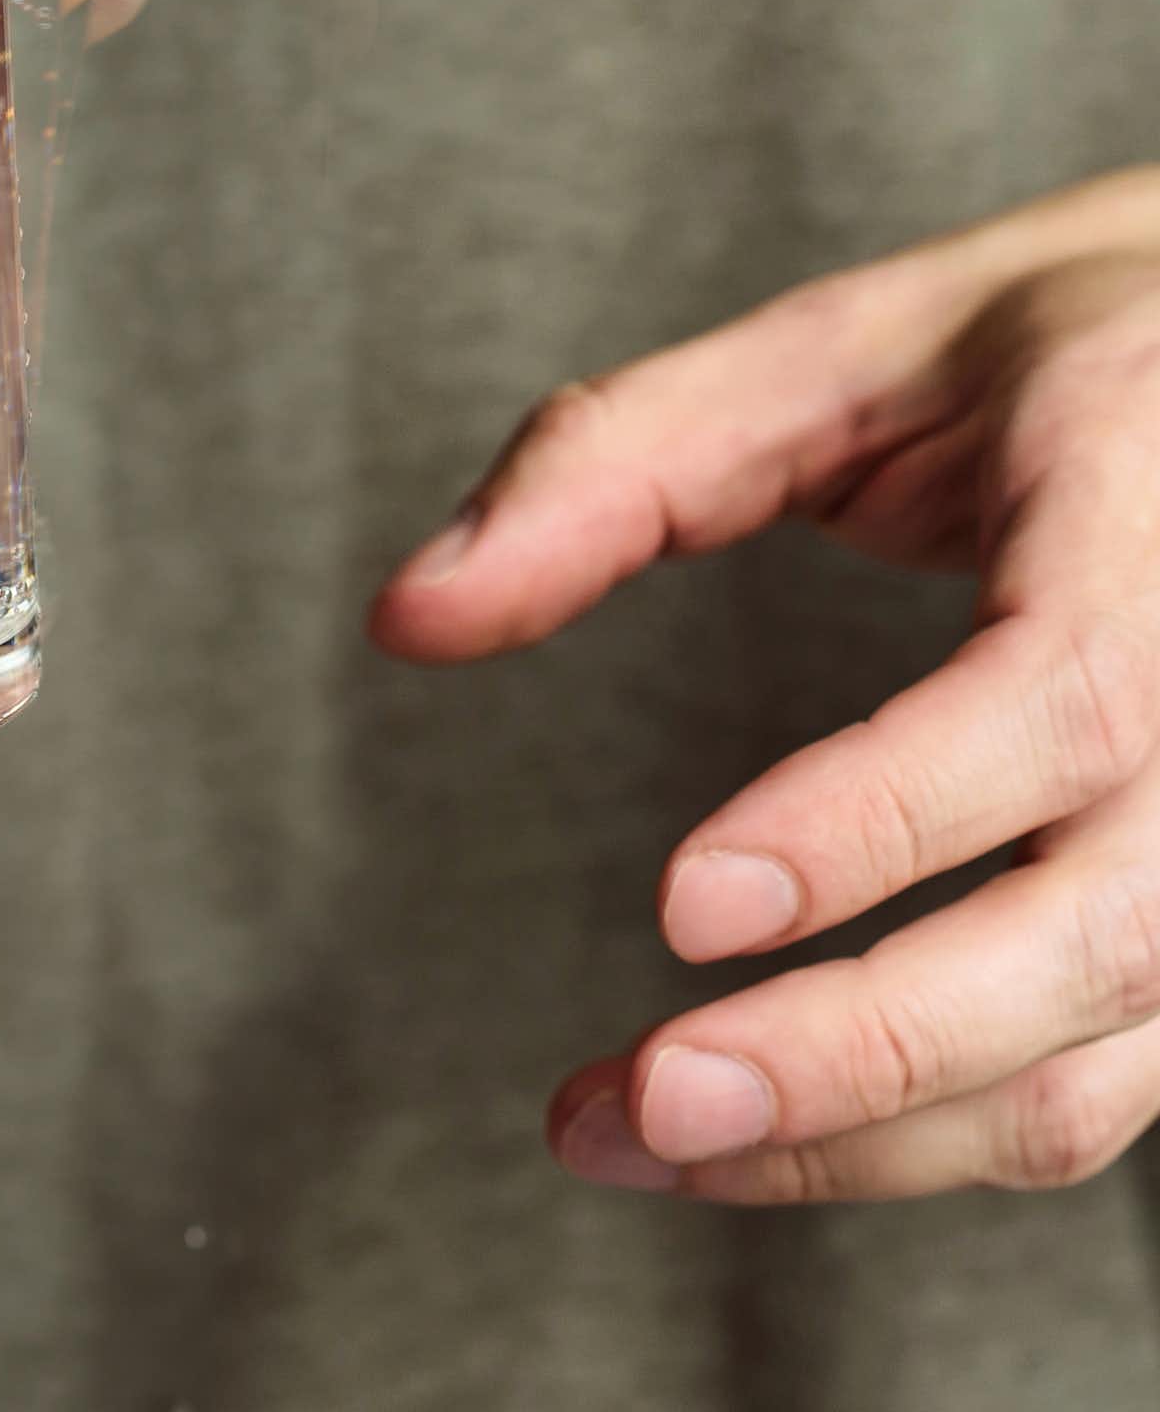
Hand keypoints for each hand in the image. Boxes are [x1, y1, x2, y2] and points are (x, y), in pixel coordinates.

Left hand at [371, 170, 1159, 1201]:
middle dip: (860, 1049)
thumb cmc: (1024, 360)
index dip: (885, 817)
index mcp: (1151, 508)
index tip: (685, 906)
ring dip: (862, 1139)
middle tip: (640, 1097)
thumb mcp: (828, 353)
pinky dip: (912, 1134)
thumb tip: (407, 614)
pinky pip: (1093, 1082)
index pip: (1063, 699)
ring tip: (630, 1132)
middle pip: (1102, 935)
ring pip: (1097, 1063)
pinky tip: (750, 1131)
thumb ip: (616, 464)